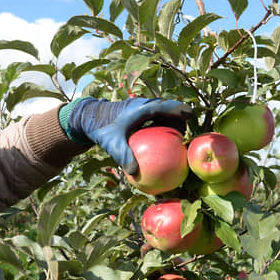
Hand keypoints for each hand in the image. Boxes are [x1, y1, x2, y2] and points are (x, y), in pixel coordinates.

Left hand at [65, 97, 191, 174]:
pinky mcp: (137, 113)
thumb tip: (135, 173)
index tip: (191, 117)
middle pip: (167, 108)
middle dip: (179, 117)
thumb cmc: (102, 130)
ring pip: (161, 112)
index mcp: (140, 108)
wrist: (89, 119)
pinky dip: (161, 126)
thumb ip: (124, 157)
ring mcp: (140, 108)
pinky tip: (162, 143)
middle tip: (187, 133)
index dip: (180, 110)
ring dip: (171, 121)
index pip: (165, 106)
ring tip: (178, 138)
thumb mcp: (112, 145)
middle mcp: (142, 105)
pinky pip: (154, 118)